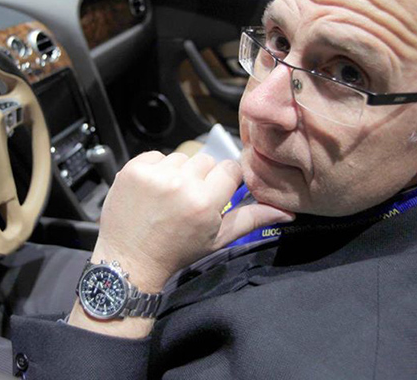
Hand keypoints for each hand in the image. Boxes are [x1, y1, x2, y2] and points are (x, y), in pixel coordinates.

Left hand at [92, 151, 295, 292]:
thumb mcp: (217, 240)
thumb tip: (286, 211)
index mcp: (205, 201)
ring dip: (179, 172)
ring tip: (170, 197)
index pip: (230, 168)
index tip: (216, 193)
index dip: (225, 180)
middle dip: (202, 177)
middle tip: (190, 200)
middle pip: (206, 160)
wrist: (130, 261)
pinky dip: (157, 169)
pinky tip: (153, 191)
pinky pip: (156, 155)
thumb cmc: (176, 252)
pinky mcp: (132, 169)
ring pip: (181, 157)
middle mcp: (180, 184)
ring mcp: (153, 175)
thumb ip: (251, 220)